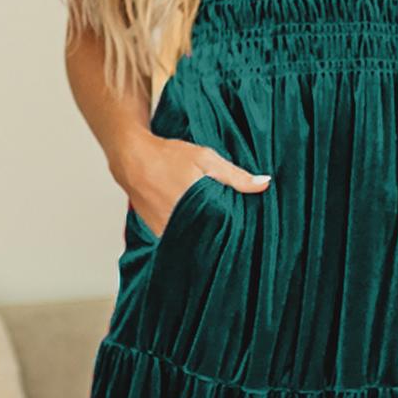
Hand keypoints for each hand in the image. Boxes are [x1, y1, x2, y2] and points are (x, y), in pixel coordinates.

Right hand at [120, 138, 270, 236]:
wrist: (132, 159)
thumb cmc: (168, 156)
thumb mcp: (206, 159)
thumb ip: (235, 175)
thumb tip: (265, 184)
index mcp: (196, 208)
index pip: (224, 231)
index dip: (236, 231)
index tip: (247, 231)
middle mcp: (180, 224)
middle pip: (208, 238)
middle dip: (220, 235)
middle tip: (232, 230)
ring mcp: (166, 231)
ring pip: (192, 241)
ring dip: (203, 236)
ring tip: (212, 227)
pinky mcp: (157, 234)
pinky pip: (177, 240)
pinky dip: (187, 234)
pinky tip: (194, 225)